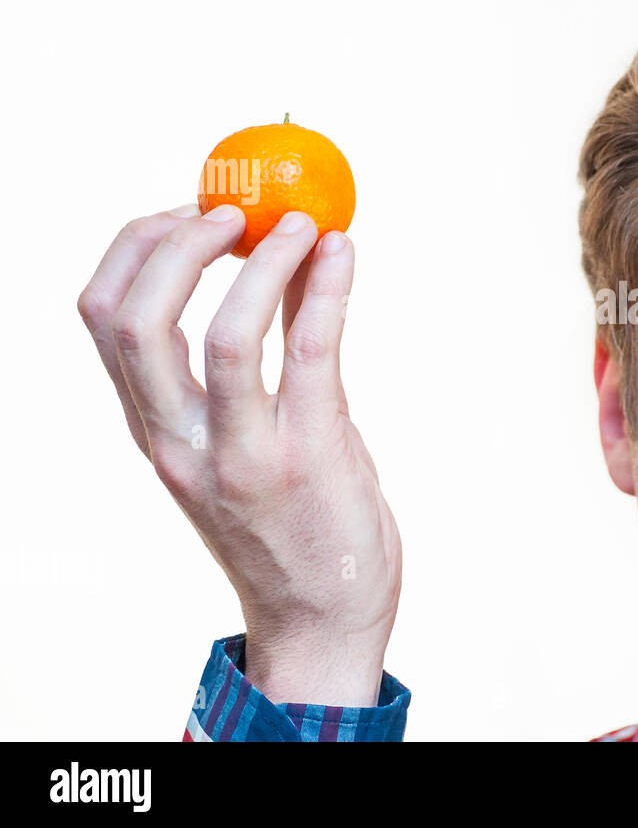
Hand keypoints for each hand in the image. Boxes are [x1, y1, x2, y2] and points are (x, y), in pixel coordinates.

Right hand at [77, 203, 400, 705]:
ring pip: (221, 334)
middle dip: (175, 243)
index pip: (106, 318)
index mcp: (156, 428)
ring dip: (259, 261)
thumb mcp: (248, 435)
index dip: (137, 246)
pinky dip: (325, 291)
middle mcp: (181, 440)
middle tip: (234, 209)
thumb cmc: (291, 519)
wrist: (324, 618)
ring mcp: (240, 453)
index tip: (187, 210)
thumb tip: (286, 260)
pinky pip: (308, 355)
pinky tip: (343, 253)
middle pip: (134, 319)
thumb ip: (257, 352)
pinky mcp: (306, 457)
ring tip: (298, 223)